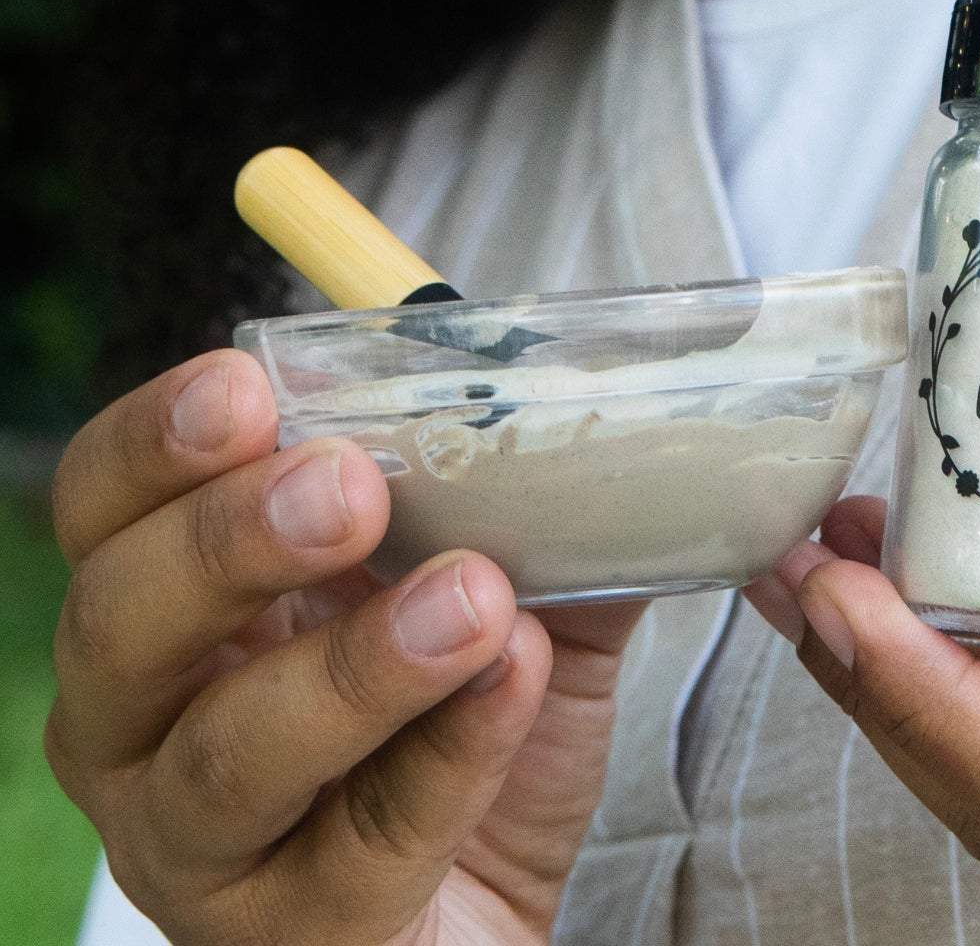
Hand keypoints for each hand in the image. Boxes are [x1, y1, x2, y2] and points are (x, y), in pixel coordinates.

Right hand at [46, 349, 641, 945]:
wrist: (484, 912)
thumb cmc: (453, 723)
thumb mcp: (487, 582)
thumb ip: (514, 495)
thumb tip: (575, 398)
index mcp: (170, 605)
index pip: (104, 505)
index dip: (154, 444)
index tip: (244, 389)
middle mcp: (143, 728)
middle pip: (120, 623)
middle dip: (227, 541)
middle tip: (349, 488)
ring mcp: (201, 849)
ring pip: (227, 758)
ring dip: (354, 665)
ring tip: (472, 601)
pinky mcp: (296, 939)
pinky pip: (361, 849)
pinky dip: (451, 755)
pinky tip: (513, 679)